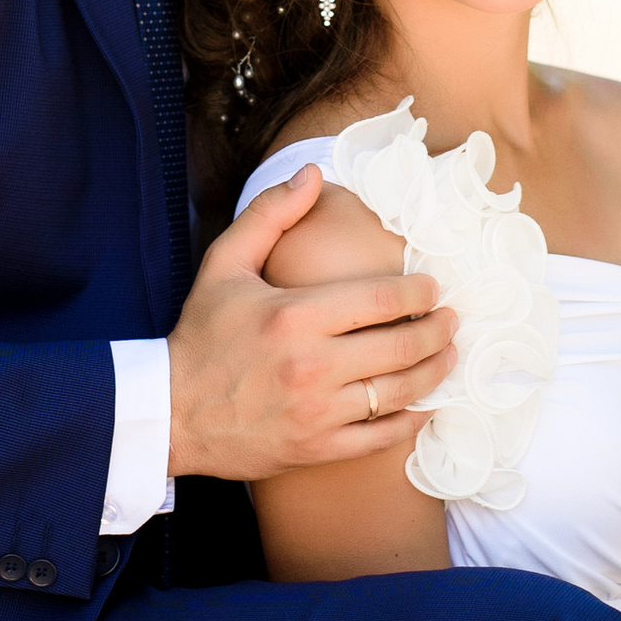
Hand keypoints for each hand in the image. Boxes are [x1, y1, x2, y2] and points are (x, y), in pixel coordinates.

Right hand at [168, 166, 459, 481]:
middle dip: (438, 331)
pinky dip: (411, 422)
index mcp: (294, 316)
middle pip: (401, 347)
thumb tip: (312, 173)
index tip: (432, 289)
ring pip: (399, 393)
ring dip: (434, 372)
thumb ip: (270, 214)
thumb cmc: (201, 336)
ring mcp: (317, 412)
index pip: (382, 300)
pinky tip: (424, 405)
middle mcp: (312, 366)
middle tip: (451, 320)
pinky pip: (380, 438)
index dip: (419, 293)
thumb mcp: (224, 265)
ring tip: (447, 355)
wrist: (169, 413)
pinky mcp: (317, 448)